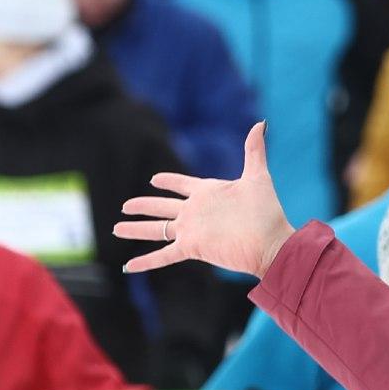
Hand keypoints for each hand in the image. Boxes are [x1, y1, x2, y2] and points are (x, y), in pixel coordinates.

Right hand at [117, 122, 294, 277]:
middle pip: (162, 207)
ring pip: (157, 228)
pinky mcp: (192, 247)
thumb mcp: (257, 177)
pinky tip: (128, 267)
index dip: (169, 181)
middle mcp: (196, 212)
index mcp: (208, 193)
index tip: (155, 179)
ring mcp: (192, 230)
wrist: (271, 243)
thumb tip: (260, 123)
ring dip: (136, 229)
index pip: (182, 184)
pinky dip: (146, 261)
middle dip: (143, 206)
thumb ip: (254, 150)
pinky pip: (164, 255)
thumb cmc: (267, 212)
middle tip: (125, 206)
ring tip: (117, 227)